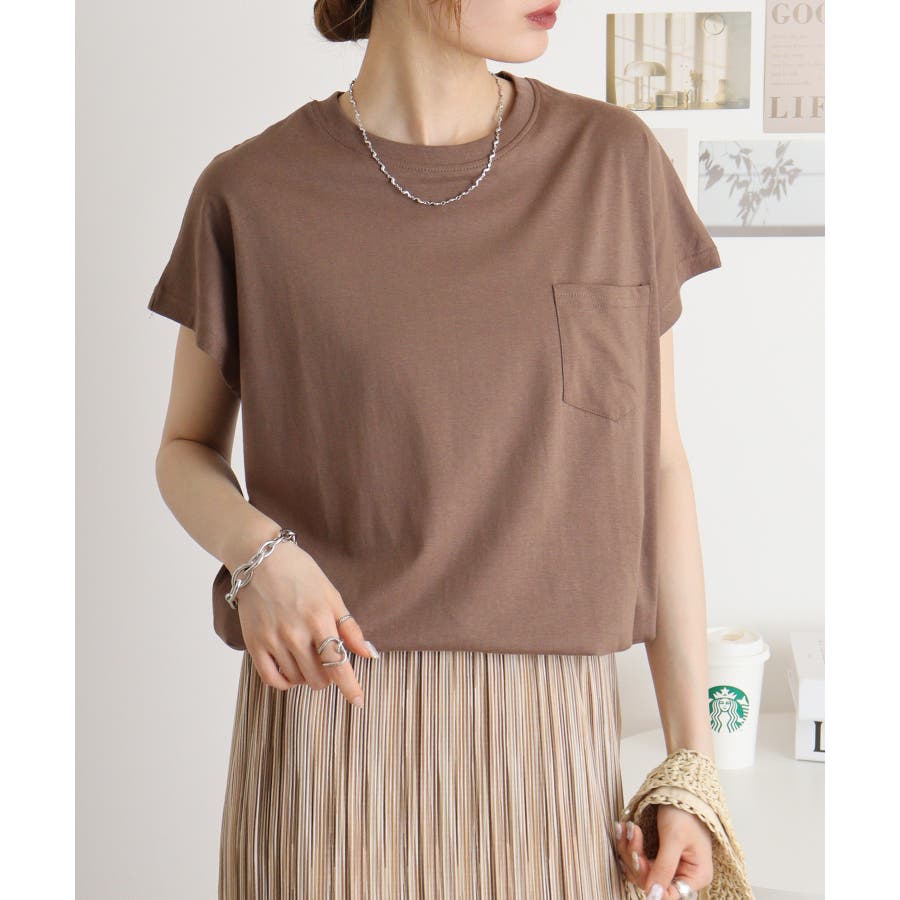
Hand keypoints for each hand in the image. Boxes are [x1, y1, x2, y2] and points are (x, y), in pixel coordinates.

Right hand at [235, 541, 378, 706]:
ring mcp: (272, 639)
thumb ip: (350, 628)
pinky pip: (271, 678)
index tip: (358, 702)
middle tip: (326, 663)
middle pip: (318, 677)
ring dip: (308, 678)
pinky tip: (291, 671)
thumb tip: (369, 654)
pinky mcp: (253, 643)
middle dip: (328, 677)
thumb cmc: (301, 574)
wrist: (261, 560)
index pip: (338, 662)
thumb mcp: (332, 595)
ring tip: (308, 660)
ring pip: (297, 679)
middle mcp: (295, 632)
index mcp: (319, 619)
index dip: (350, 686)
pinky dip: (285, 682)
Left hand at [615, 805, 712, 898]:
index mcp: (696, 875)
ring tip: (626, 827)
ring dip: (630, 848)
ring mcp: (670, 865)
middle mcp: (684, 874)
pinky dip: (630, 844)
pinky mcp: (658, 855)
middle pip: (651, 880)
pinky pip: (639, 857)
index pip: (670, 894)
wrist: (681, 788)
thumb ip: (663, 868)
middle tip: (631, 833)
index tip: (637, 861)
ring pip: (641, 869)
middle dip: (636, 857)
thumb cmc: (685, 811)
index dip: (651, 882)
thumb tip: (653, 896)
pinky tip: (624, 829)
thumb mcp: (673, 839)